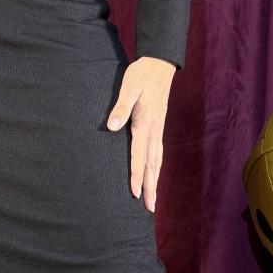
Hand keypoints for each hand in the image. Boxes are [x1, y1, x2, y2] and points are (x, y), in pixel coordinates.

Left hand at [106, 55, 177, 210]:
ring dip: (154, 181)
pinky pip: (158, 153)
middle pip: (152, 164)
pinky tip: (155, 174)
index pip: (139, 155)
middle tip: (150, 209)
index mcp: (145, 124)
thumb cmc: (141, 74)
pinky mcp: (158, 126)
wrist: (160, 64)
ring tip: (153, 200)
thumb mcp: (129, 87)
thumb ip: (120, 107)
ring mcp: (158, 129)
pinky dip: (156, 168)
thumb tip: (112, 126)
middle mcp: (153, 130)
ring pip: (157, 161)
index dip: (136, 175)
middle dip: (150, 187)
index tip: (134, 193)